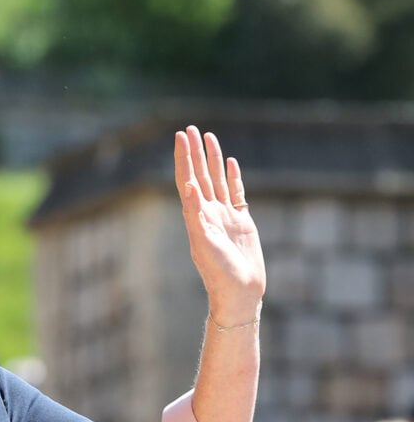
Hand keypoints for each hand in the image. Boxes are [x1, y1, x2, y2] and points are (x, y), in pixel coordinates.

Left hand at [174, 125, 264, 323]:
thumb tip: (189, 187)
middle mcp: (207, 212)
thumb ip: (196, 215)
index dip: (183, 158)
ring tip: (208, 137)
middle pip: (199, 175)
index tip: (179, 136)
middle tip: (190, 128)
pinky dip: (232, 177)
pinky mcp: (241, 222)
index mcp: (196, 216)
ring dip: (212, 159)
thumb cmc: (219, 273)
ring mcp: (224, 216)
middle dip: (194, 152)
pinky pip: (236, 193)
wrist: (239, 293)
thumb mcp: (205, 244)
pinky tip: (230, 163)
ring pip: (217, 180)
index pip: (187, 180)